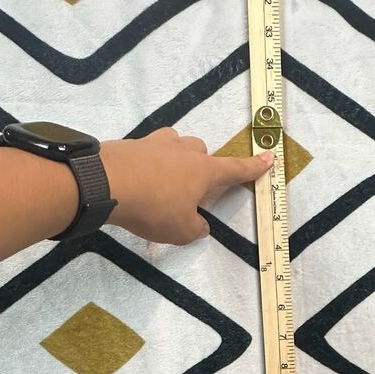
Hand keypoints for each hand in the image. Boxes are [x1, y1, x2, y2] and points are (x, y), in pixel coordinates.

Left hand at [100, 127, 273, 244]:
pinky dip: (149, 164)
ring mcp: (158, 142)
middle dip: (201, 168)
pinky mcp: (133, 144)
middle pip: (202, 153)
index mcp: (204, 171)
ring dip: (175, 161)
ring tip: (162, 183)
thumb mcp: (180, 231)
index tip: (269, 156)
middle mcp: (185, 151)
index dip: (253, 167)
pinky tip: (139, 180)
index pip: (235, 169)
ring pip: (176, 146)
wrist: (105, 183)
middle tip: (189, 191)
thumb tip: (199, 224)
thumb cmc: (153, 207)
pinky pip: (150, 151)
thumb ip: (195, 228)